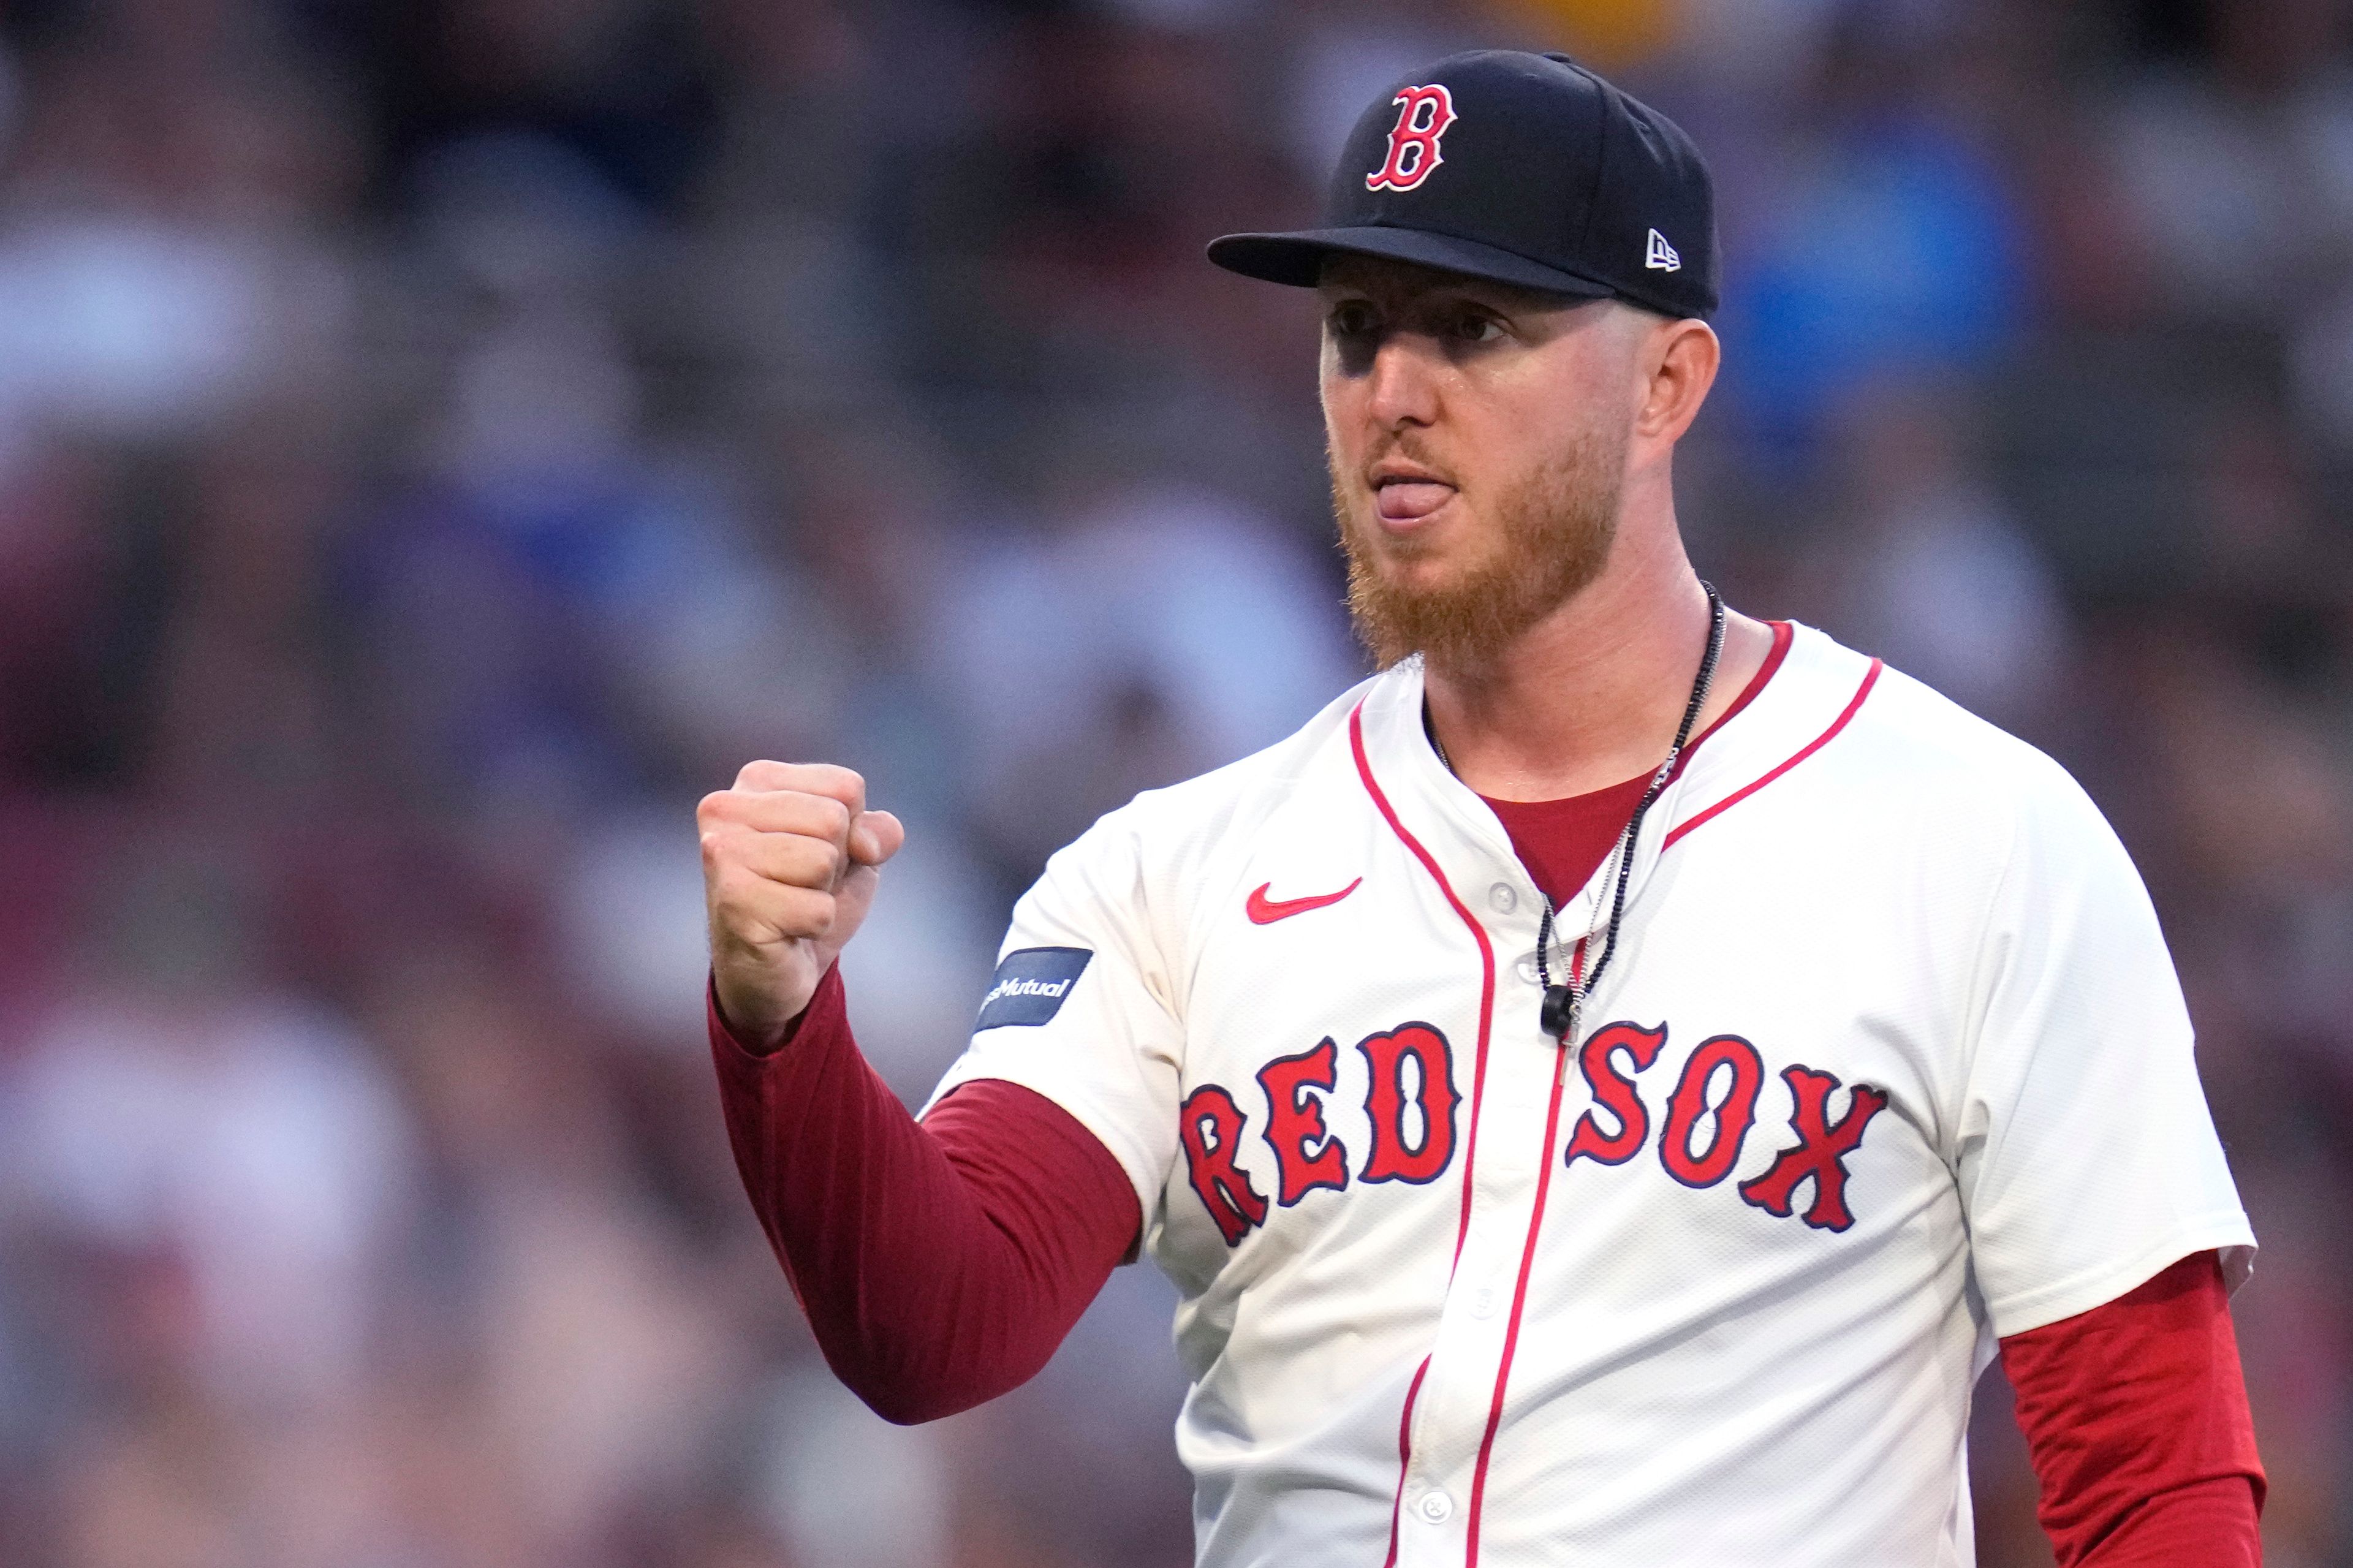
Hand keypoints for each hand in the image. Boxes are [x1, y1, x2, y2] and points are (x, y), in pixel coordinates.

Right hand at [698, 762, 904, 1051]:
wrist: (772, 968)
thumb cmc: (807, 897)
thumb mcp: (855, 852)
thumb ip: (877, 830)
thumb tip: (865, 844)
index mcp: (757, 780)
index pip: (847, 787)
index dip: (852, 831)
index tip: (815, 854)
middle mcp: (726, 807)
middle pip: (835, 820)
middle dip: (835, 863)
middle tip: (801, 885)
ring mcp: (723, 853)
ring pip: (824, 861)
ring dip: (822, 894)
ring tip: (790, 903)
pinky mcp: (733, 900)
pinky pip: (817, 909)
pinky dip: (815, 926)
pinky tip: (784, 930)